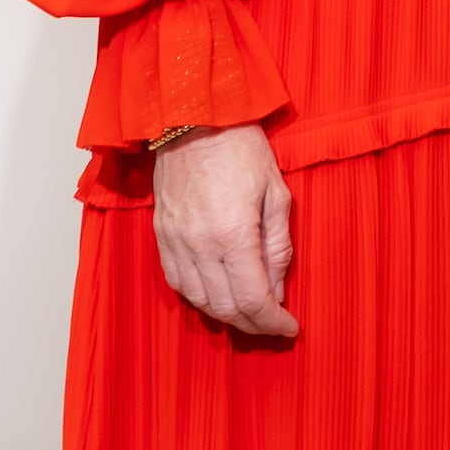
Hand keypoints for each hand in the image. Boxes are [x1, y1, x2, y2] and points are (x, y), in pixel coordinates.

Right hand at [152, 123, 297, 339]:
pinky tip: (218, 296)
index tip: (289, 327)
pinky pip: (177, 283)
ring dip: (225, 315)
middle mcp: (199, 245)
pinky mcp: (161, 237)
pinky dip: (199, 298)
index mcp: (233, 233)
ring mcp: (175, 243)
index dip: (272, 321)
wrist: (193, 122)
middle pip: (224, 307)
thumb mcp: (277, 192)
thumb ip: (278, 245)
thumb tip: (278, 288)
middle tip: (273, 324)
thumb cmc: (241, 150)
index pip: (252, 297)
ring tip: (250, 314)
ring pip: (198, 301)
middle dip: (252, 323)